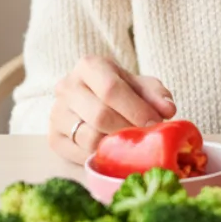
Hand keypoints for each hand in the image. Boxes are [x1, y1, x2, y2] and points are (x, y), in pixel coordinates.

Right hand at [48, 55, 176, 164]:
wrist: (92, 98)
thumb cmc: (121, 90)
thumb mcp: (141, 85)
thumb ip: (156, 94)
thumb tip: (168, 110)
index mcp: (89, 66)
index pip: (111, 89)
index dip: (136, 109)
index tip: (154, 123)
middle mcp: (66, 87)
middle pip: (100, 115)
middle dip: (128, 129)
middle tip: (146, 137)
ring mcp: (56, 113)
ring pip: (89, 137)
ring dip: (115, 144)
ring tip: (131, 143)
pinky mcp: (53, 137)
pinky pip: (79, 154)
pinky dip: (101, 155)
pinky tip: (114, 151)